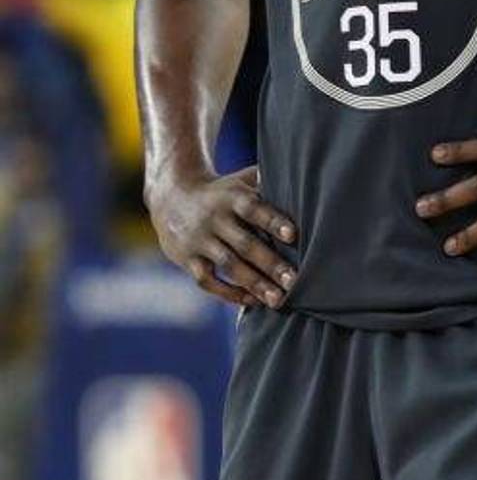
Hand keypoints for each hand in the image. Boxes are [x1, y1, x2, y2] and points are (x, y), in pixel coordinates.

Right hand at [146, 166, 297, 307]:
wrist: (169, 195)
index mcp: (231, 197)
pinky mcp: (186, 259)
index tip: (293, 235)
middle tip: (294, 281)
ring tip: (278, 300)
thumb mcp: (240, 180)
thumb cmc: (221, 191)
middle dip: (270, 264)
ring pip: (228, 265)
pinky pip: (207, 280)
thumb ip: (266, 182)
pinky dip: (228, 293)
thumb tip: (304, 179)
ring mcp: (198, 240)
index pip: (253, 209)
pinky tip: (252, 301)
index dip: (273, 221)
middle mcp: (213, 218)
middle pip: (245, 243)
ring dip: (254, 284)